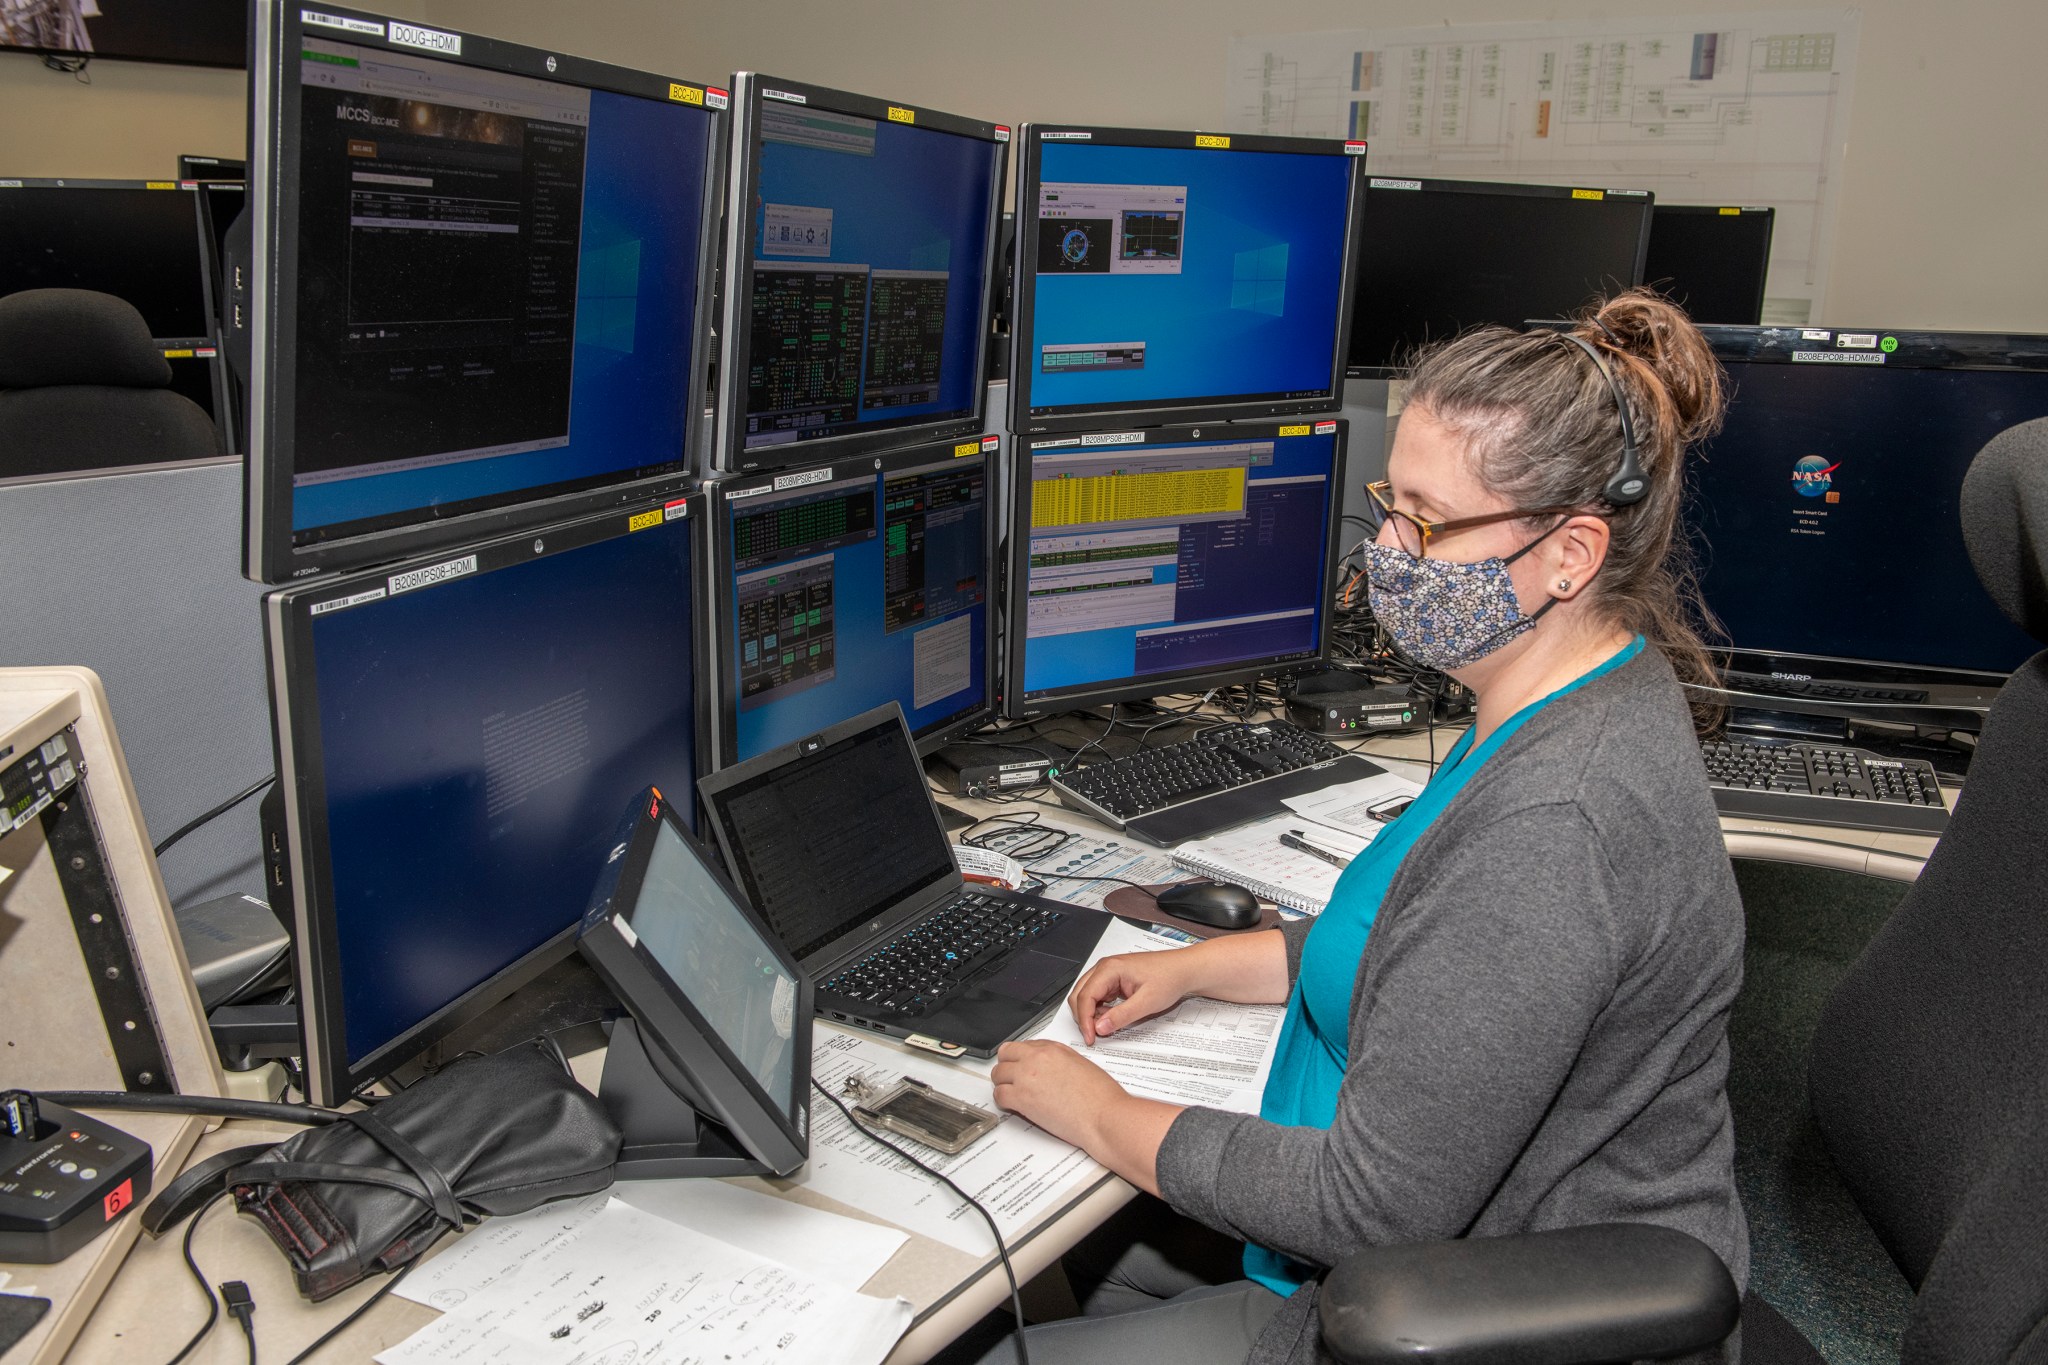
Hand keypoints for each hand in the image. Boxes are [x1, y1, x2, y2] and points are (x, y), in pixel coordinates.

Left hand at [991, 1040, 1128, 1150]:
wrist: (1103, 1116)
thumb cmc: (1100, 1096)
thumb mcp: (1081, 1064)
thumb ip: (1059, 1061)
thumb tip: (1048, 1067)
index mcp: (1053, 1048)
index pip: (1023, 1045)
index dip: (1021, 1058)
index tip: (1021, 1066)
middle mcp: (1037, 1058)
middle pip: (1005, 1055)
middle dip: (1008, 1067)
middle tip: (1013, 1079)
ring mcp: (1026, 1077)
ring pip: (998, 1074)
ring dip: (1004, 1084)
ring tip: (1014, 1094)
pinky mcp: (1022, 1099)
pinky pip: (999, 1096)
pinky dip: (1003, 1101)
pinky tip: (1014, 1106)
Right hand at [1068, 949, 1196, 1043]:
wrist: (1184, 970)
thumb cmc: (1169, 978)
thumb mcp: (1147, 1002)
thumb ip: (1121, 1016)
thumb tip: (1100, 1027)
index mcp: (1110, 968)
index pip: (1085, 996)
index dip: (1085, 1020)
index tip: (1090, 1037)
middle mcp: (1105, 967)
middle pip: (1080, 995)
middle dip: (1084, 1017)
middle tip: (1094, 1036)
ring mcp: (1108, 973)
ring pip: (1087, 996)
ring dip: (1092, 1013)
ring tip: (1108, 1025)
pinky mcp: (1114, 979)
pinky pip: (1098, 996)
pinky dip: (1100, 1009)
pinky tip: (1113, 1017)